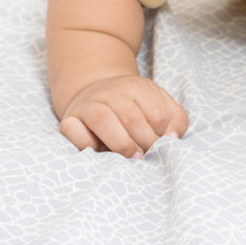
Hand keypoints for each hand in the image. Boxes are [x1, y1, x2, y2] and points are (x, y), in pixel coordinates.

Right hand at [59, 75, 187, 157]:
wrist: (97, 90)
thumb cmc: (135, 107)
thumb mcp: (161, 105)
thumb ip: (175, 120)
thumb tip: (171, 138)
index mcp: (138, 87)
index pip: (157, 113)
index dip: (163, 134)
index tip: (162, 144)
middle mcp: (111, 92)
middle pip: (131, 118)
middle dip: (144, 143)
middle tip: (148, 155)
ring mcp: (89, 104)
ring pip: (103, 120)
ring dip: (121, 144)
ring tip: (132, 157)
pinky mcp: (69, 119)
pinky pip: (73, 130)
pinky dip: (86, 143)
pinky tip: (98, 150)